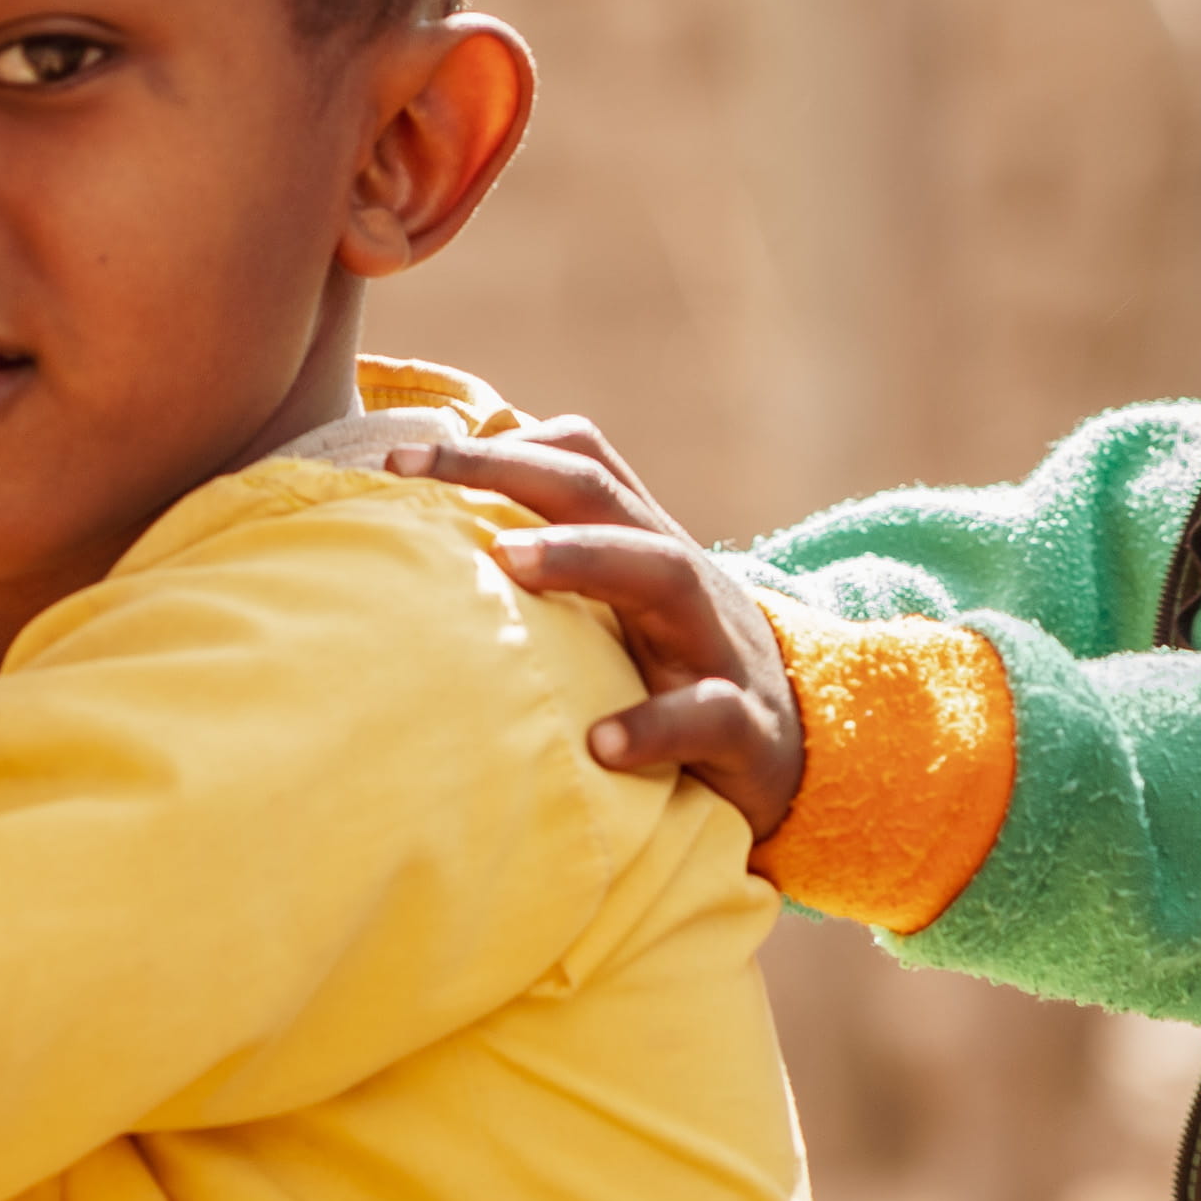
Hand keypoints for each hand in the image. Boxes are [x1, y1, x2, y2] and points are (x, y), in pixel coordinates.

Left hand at [395, 417, 804, 839]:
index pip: (577, 463)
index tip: (397, 462)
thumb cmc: (676, 678)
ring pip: (663, 572)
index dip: (493, 447)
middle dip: (510, 469)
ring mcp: (716, 644)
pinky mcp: (746, 726)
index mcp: (641, 546)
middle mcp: (678, 577)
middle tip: (420, 475)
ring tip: (508, 561)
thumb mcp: (620, 614)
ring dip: (584, 557)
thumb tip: (434, 550)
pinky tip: (600, 744)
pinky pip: (707, 713)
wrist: (804, 753)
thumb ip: (555, 575)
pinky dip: (656, 724)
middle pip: (601, 495)